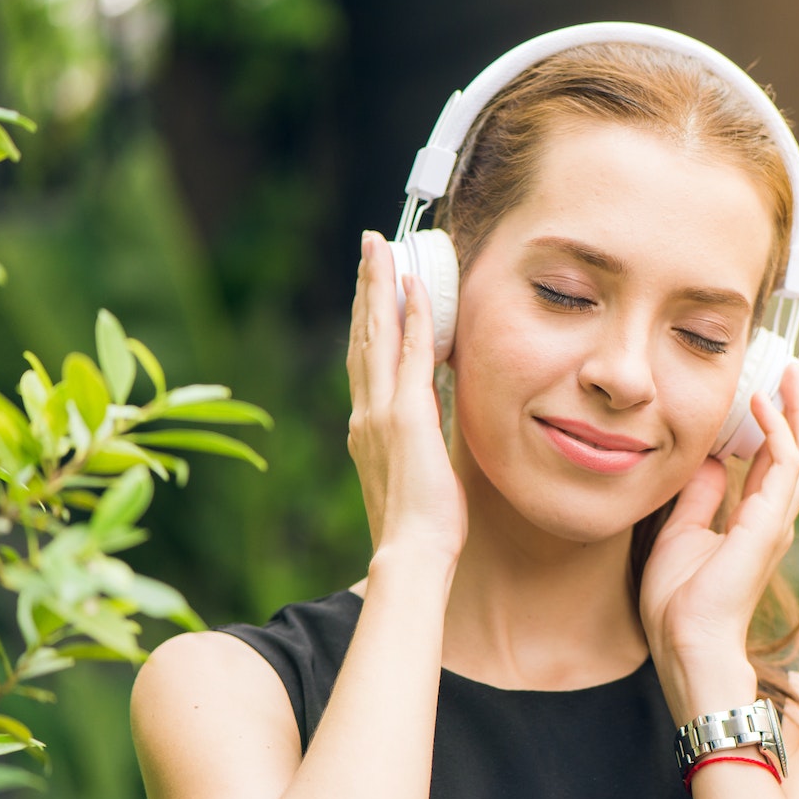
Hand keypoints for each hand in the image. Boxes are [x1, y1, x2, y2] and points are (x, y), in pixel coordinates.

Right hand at [345, 231, 466, 562]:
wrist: (411, 553)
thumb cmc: (420, 525)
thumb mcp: (418, 472)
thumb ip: (420, 441)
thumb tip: (434, 422)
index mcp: (368, 427)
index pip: (367, 359)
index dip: (369, 318)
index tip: (373, 285)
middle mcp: (366, 413)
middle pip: (364, 335)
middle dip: (367, 287)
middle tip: (371, 245)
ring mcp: (382, 412)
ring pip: (378, 335)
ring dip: (381, 288)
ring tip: (383, 248)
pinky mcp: (407, 416)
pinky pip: (412, 355)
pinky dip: (413, 319)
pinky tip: (417, 288)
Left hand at [639, 347, 798, 722]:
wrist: (688, 643)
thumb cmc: (680, 603)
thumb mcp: (681, 532)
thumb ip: (700, 495)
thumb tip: (709, 459)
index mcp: (757, 518)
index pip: (777, 455)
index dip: (780, 416)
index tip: (777, 379)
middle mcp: (775, 515)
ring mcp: (778, 519)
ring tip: (794, 366)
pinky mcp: (770, 523)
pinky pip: (785, 464)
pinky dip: (777, 428)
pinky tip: (762, 402)